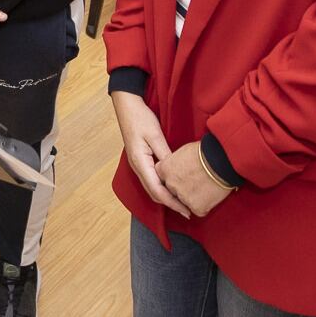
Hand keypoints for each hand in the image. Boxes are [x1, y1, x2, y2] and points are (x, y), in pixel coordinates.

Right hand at [111, 91, 190, 217]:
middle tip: (189, 210)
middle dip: (170, 203)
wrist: (127, 106)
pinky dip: (163, 188)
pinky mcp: (141, 160)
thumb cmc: (140, 119)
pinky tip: (173, 187)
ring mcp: (138, 165)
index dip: (172, 202)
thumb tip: (176, 174)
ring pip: (152, 188)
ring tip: (183, 202)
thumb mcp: (155, 136)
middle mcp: (137, 167)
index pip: (157, 190)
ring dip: (167, 197)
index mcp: (140, 163)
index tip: (186, 210)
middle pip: (154, 193)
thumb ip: (166, 156)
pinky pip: (152, 180)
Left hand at [157, 141, 234, 217]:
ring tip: (206, 185)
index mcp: (164, 169)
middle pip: (173, 191)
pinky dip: (205, 204)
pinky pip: (199, 209)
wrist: (221, 161)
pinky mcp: (196, 207)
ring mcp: (182, 197)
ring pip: (185, 201)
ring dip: (194, 197)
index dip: (173, 178)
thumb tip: (178, 167)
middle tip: (196, 181)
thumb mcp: (183, 152)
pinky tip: (211, 193)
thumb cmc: (206, 152)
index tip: (182, 176)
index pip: (162, 178)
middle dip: (183, 188)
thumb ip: (175, 162)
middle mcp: (170, 184)